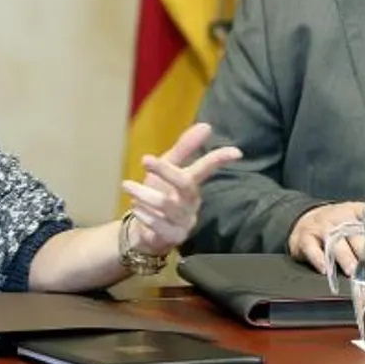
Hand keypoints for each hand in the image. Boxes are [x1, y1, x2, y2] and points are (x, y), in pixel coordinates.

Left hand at [119, 122, 241, 254]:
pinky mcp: (174, 237)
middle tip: (145, 159)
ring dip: (144, 193)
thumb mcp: (167, 168)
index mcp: (192, 183)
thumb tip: (207, 126)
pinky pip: (160, 225)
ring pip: (167, 205)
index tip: (236, 152)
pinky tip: (136, 209)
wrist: (142, 231)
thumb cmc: (158, 195)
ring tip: (127, 185)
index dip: (221, 159)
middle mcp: (192, 202)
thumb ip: (185, 148)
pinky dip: (145, 215)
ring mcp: (184, 221)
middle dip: (166, 170)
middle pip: (186, 184)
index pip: (208, 168)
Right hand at [288, 201, 364, 275]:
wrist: (304, 219)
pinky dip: (318, 259)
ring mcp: (321, 228)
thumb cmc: (335, 224)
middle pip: (352, 233)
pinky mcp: (305, 239)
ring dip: (344, 257)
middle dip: (362, 248)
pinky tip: (325, 269)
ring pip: (334, 242)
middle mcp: (337, 218)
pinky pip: (311, 249)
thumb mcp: (353, 219)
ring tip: (352, 270)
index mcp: (352, 211)